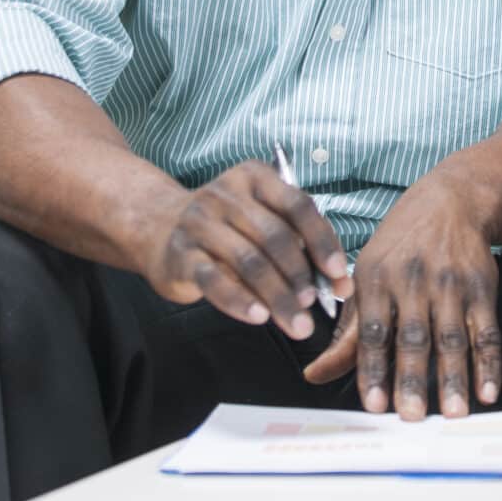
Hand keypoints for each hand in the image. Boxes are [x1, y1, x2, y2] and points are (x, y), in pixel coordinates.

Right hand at [144, 160, 350, 339]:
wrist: (160, 228)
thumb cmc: (229, 229)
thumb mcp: (263, 223)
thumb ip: (301, 247)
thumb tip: (341, 286)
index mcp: (255, 177)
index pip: (297, 206)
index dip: (321, 240)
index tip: (337, 273)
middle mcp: (226, 193)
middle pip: (274, 236)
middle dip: (299, 275)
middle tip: (315, 305)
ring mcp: (200, 221)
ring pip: (248, 261)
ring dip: (277, 295)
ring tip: (296, 322)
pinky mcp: (181, 253)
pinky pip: (213, 279)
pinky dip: (239, 300)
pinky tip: (259, 317)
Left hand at [302, 180, 501, 419]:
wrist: (450, 202)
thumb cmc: (399, 248)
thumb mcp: (365, 278)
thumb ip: (347, 333)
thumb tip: (314, 375)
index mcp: (376, 278)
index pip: (373, 331)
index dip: (373, 368)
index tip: (373, 404)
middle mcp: (413, 281)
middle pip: (413, 337)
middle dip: (412, 378)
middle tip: (411, 416)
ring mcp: (450, 284)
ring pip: (452, 338)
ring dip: (454, 377)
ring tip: (453, 413)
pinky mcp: (481, 288)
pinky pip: (486, 331)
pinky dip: (489, 363)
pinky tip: (488, 391)